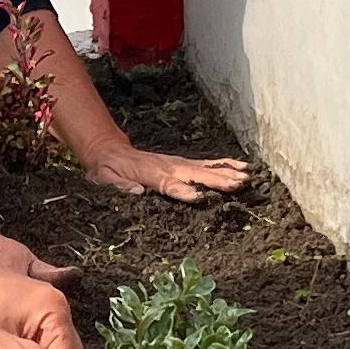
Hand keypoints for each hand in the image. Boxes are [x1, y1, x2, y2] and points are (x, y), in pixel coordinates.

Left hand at [77, 138, 249, 200]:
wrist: (110, 150)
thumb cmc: (107, 169)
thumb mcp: (104, 178)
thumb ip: (119, 185)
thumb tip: (135, 191)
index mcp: (150, 174)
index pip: (169, 184)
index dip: (183, 191)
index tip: (199, 197)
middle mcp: (168, 167)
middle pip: (195, 175)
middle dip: (216, 181)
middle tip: (237, 185)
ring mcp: (177, 164)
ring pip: (205, 168)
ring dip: (225, 173)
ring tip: (245, 177)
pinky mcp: (182, 163)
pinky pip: (206, 164)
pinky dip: (224, 164)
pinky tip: (241, 167)